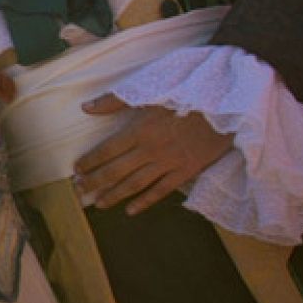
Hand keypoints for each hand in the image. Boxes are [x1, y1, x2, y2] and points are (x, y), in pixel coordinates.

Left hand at [74, 95, 233, 214]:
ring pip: (134, 184)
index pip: (106, 150)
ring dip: (114, 195)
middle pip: (116, 170)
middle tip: (79, 191)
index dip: (89, 162)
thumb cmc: (187, 93)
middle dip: (95, 182)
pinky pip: (161, 190)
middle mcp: (150, 150)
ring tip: (97, 204)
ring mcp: (168, 162)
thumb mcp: (149, 91)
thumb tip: (85, 107)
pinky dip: (144, 201)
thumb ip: (115, 100)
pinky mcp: (186, 170)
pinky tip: (130, 210)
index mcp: (139, 130)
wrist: (227, 105)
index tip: (76, 171)